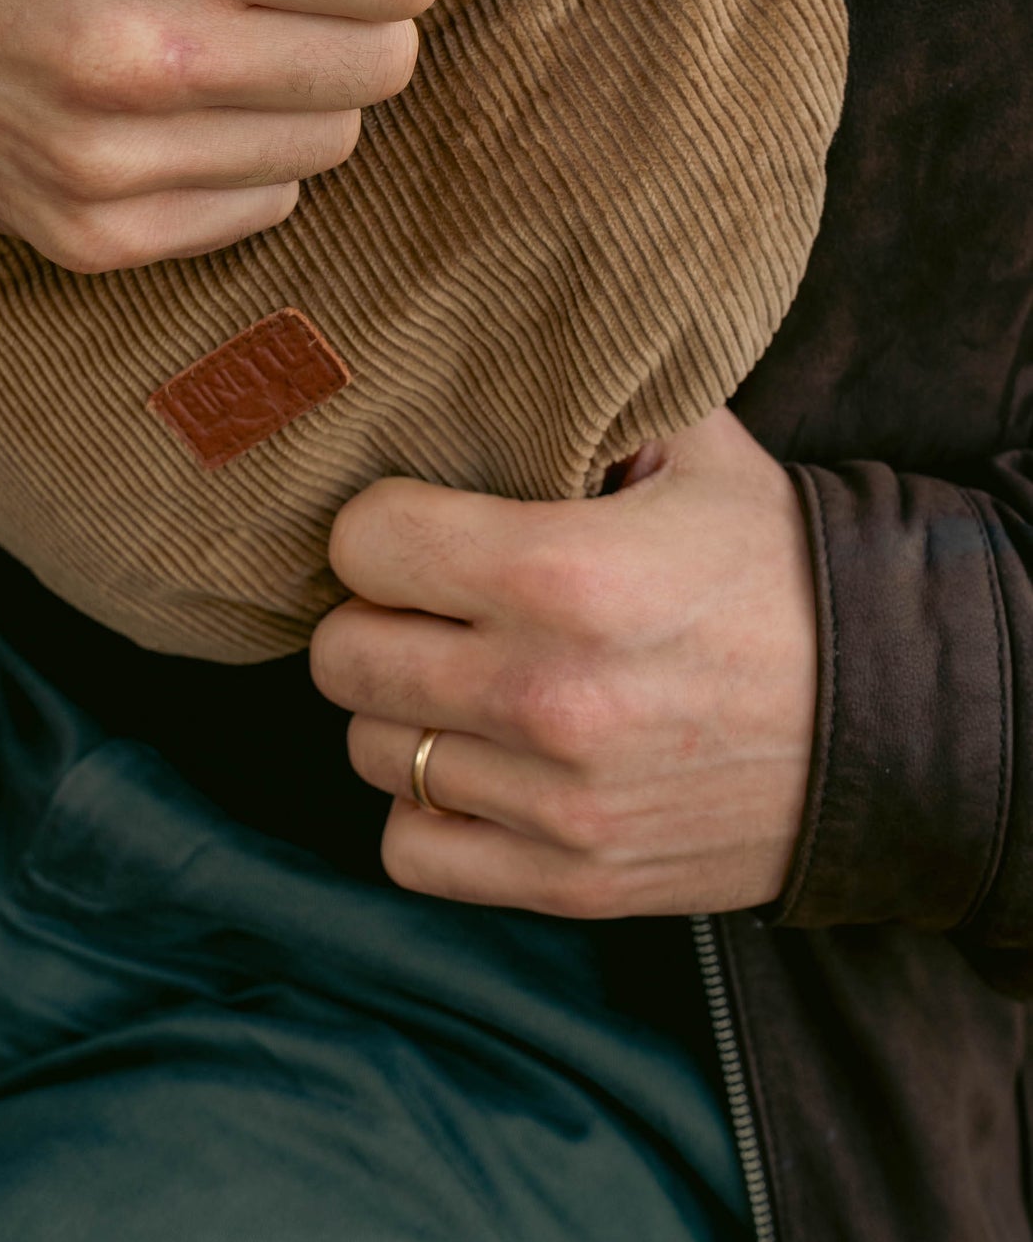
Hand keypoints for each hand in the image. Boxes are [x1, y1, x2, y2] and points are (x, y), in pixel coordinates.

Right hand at [0, 0, 468, 270]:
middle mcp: (142, 49)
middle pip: (385, 60)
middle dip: (358, 10)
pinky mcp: (101, 234)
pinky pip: (267, 205)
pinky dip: (247, 155)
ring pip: (334, 140)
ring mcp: (117, 158)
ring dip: (304, 86)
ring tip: (218, 36)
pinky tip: (179, 103)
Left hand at [310, 410, 817, 916]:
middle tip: (422, 604)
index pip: (364, 543)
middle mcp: (547, 694)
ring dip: (403, 712)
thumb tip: (489, 362)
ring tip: (458, 680)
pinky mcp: (572, 879)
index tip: (413, 525)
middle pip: (343, 656)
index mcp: (565, 574)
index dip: (378, 524)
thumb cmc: (782, 575)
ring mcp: (556, 801)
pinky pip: (412, 849)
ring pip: (371, 751)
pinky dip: (426, 809)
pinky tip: (475, 764)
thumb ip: (584, 408)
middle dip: (373, 617)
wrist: (897, 721)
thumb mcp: (698, 453)